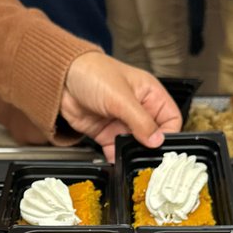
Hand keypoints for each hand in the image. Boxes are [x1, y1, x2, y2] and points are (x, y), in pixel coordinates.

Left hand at [60, 52, 182, 161]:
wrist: (61, 78)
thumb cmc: (92, 73)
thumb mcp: (120, 97)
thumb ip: (140, 121)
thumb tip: (157, 141)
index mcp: (150, 94)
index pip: (171, 119)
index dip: (170, 134)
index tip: (162, 146)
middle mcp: (138, 109)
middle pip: (154, 135)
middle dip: (151, 147)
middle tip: (148, 159)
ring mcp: (122, 122)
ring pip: (136, 145)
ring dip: (133, 153)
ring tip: (131, 158)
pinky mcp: (106, 133)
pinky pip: (116, 150)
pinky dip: (117, 157)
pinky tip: (116, 159)